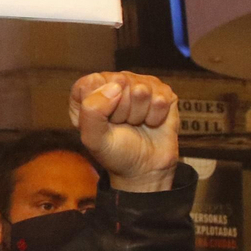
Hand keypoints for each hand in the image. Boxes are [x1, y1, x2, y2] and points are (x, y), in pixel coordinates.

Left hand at [68, 71, 178, 192]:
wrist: (144, 168)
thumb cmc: (115, 152)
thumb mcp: (93, 138)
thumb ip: (91, 111)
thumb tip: (115, 86)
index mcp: (89, 91)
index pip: (93, 82)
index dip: (101, 104)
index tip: (105, 121)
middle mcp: (113, 83)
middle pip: (120, 82)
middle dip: (122, 110)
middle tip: (122, 124)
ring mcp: (139, 84)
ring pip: (142, 88)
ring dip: (140, 114)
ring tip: (136, 123)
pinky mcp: (162, 91)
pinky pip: (161, 97)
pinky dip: (157, 116)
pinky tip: (151, 122)